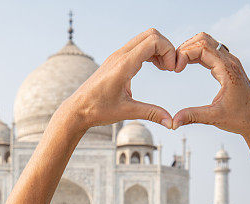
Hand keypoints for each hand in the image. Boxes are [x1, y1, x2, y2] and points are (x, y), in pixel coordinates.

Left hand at [61, 29, 175, 129]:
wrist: (77, 109)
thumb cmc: (97, 110)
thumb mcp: (127, 112)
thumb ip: (151, 114)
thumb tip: (171, 123)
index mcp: (123, 65)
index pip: (153, 41)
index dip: (168, 51)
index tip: (172, 70)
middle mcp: (120, 55)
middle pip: (151, 34)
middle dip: (166, 48)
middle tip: (170, 68)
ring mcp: (117, 55)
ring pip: (145, 38)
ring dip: (158, 49)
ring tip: (164, 68)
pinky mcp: (116, 59)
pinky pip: (138, 46)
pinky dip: (150, 52)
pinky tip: (154, 67)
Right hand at [172, 32, 249, 135]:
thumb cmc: (240, 118)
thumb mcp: (214, 118)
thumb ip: (193, 116)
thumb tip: (173, 122)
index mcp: (227, 69)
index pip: (203, 47)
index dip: (185, 54)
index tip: (176, 69)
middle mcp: (230, 61)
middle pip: (204, 39)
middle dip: (186, 48)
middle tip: (174, 64)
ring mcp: (230, 62)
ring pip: (208, 43)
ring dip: (191, 49)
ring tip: (179, 64)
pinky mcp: (228, 66)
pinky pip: (211, 51)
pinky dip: (197, 54)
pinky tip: (188, 64)